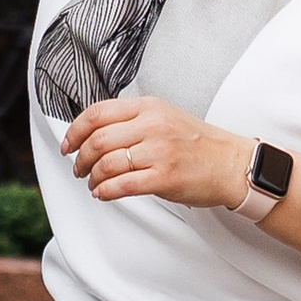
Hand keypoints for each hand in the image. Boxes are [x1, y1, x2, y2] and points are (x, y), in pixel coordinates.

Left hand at [59, 96, 251, 211]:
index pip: (97, 113)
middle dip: (80, 158)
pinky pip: (123, 185)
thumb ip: (132, 119)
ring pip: (107, 164)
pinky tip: (102, 193)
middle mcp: (152, 125)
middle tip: (78, 168)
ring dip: (92, 177)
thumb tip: (93, 132)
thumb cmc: (197, 144)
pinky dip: (105, 191)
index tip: (68, 145)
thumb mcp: (164, 116)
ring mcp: (159, 151)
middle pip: (98, 140)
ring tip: (93, 182)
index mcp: (149, 106)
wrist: (231, 164)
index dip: (75, 131)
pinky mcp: (165, 177)